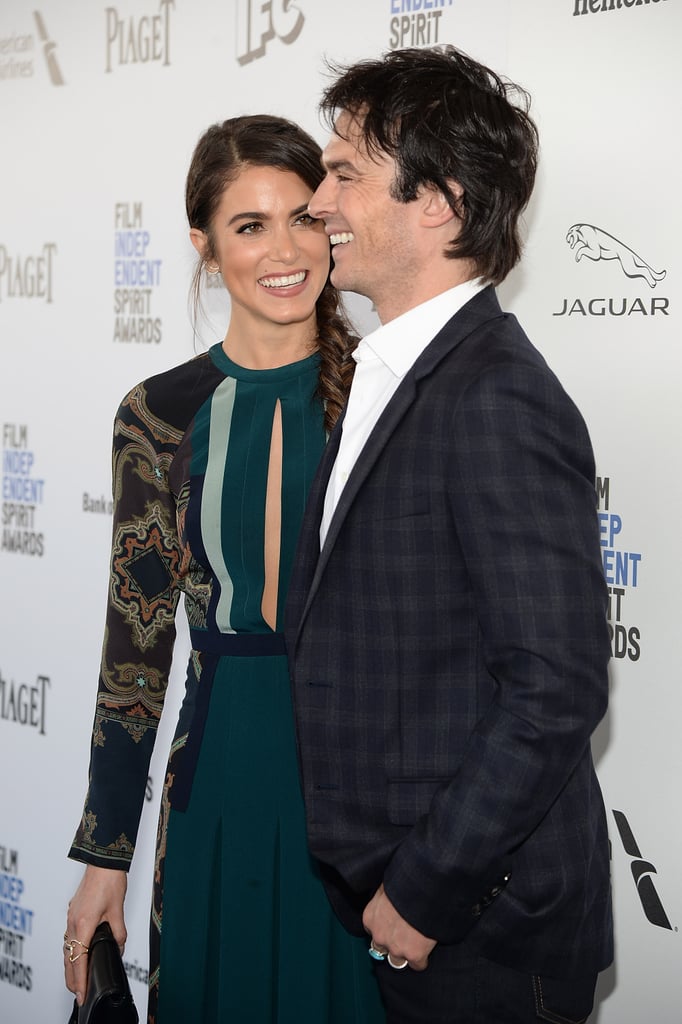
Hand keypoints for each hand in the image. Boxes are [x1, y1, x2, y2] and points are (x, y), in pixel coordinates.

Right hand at [64, 865, 127, 1005]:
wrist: (102, 861)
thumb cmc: (110, 881)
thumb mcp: (117, 911)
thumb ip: (118, 933)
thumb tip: (119, 947)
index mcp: (83, 924)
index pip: (80, 960)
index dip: (81, 980)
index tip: (81, 994)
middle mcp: (73, 923)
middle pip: (68, 958)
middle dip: (73, 979)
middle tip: (79, 994)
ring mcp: (71, 918)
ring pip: (67, 948)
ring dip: (71, 965)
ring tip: (78, 980)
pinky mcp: (73, 912)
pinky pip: (69, 937)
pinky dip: (72, 950)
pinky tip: (78, 954)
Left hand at [362, 883, 435, 971]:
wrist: (424, 889)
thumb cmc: (405, 882)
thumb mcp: (386, 885)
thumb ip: (383, 895)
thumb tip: (386, 893)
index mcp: (370, 918)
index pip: (372, 931)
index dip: (384, 928)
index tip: (392, 925)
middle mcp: (380, 936)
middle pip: (381, 949)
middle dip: (391, 944)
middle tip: (403, 935)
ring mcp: (396, 947)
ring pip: (397, 961)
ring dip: (405, 954)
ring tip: (415, 944)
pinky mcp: (414, 955)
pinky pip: (418, 965)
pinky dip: (423, 959)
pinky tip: (427, 951)